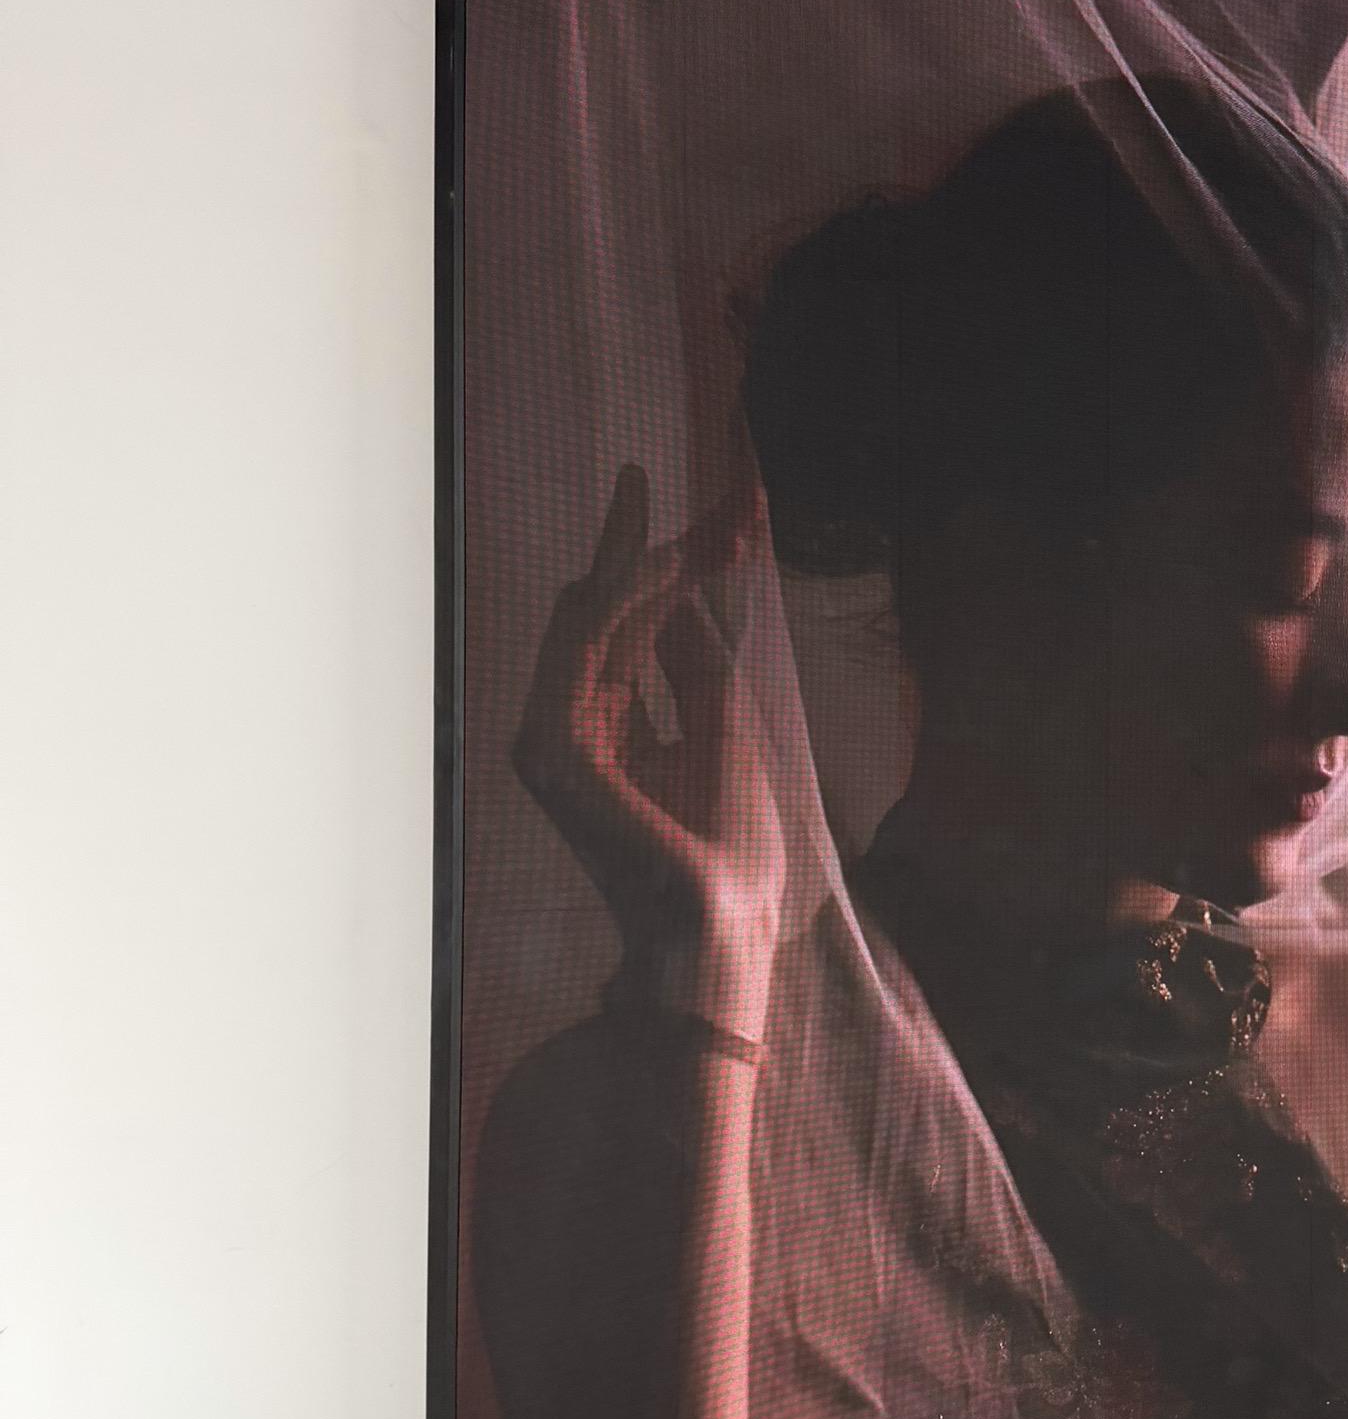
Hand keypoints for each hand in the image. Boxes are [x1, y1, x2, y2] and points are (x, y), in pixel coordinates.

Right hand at [512, 463, 785, 1031]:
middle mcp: (567, 725)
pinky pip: (585, 643)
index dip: (670, 562)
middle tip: (718, 492)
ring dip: (658, 558)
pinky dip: (633, 594)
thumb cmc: (725, 847)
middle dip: (660, 543)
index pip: (624, 624)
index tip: (726, 511)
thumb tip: (682, 586)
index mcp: (606, 728)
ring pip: (593, 612)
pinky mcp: (553, 747)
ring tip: (720, 524)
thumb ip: (692, 658)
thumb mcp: (720, 727)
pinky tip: (680, 561)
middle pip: (604, 606)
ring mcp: (551, 737)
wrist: (719, 926)